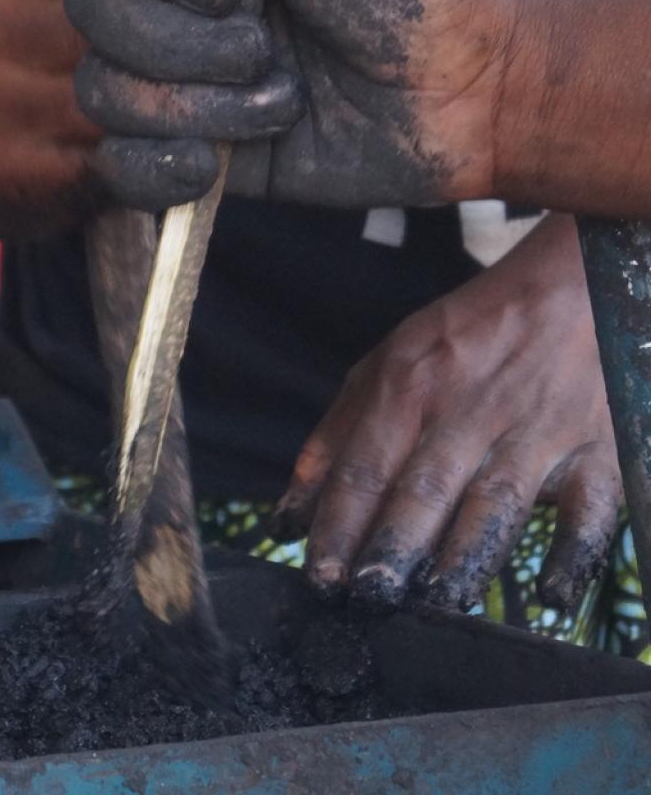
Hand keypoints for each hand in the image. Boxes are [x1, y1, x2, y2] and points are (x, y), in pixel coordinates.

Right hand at [66, 0, 557, 212]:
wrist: (481, 90)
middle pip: (94, 5)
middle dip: (176, 43)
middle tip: (264, 50)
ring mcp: (187, 72)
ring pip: (103, 89)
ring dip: (190, 106)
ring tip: (281, 102)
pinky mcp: (199, 144)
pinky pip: (120, 164)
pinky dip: (153, 170)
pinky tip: (213, 166)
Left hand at [273, 214, 618, 612]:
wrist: (571, 283)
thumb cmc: (466, 333)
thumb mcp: (386, 363)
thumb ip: (336, 435)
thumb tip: (289, 511)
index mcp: (409, 386)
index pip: (364, 467)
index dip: (339, 525)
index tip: (321, 578)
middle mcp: (468, 408)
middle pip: (424, 488)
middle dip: (393, 549)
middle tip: (370, 601)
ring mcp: (537, 427)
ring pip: (495, 501)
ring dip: (465, 557)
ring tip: (439, 605)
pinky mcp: (599, 445)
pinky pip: (589, 504)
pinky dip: (573, 550)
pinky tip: (552, 594)